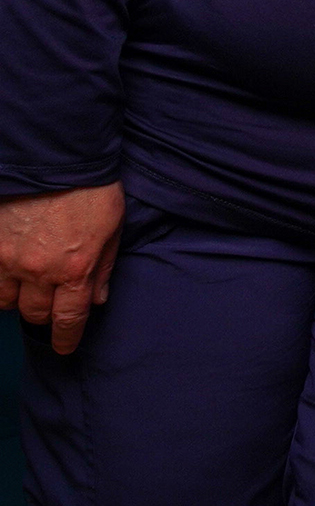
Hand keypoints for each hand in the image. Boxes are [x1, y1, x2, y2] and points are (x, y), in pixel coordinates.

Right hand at [0, 182, 124, 353]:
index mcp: (76, 268)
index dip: (65, 338)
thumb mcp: (112, 228)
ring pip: (5, 301)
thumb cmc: (91, 189)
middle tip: (51, 302)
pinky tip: (9, 272)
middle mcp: (39, 271)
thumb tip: (98, 299)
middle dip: (45, 312)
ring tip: (28, 284)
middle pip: (36, 313)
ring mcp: (8, 259)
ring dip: (18, 298)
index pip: (68, 319)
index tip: (64, 348)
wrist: (55, 157)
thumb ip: (104, 267)